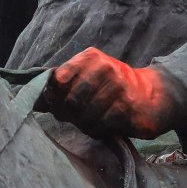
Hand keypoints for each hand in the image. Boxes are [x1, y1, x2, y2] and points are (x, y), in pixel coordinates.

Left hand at [44, 47, 186, 140]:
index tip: (57, 103)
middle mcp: (106, 68)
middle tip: (75, 116)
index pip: (58, 80)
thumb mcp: (89, 75)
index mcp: (91, 58)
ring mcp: (119, 88)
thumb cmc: (113, 86)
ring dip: (85, 124)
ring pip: (85, 117)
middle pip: (70, 102)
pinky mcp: (129, 109)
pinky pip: (101, 126)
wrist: (154, 94)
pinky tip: (105, 124)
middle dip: (69, 114)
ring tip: (92, 119)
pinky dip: (98, 130)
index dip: (53, 97)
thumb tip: (32, 98)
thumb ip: (62, 84)